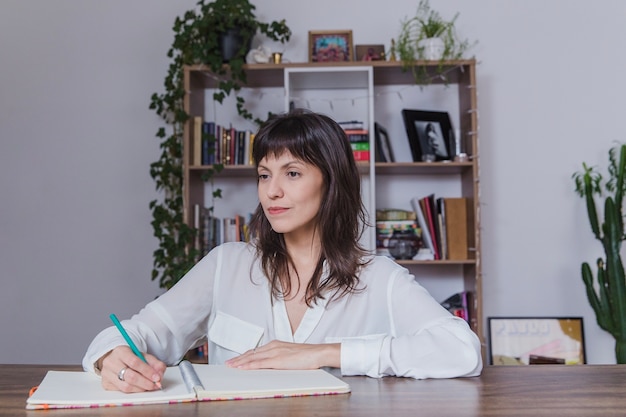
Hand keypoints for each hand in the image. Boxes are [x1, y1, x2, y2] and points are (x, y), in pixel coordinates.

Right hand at [99, 346, 165, 392]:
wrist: (115, 359)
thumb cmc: (130, 357)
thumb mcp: (143, 356)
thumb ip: (154, 363)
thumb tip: (160, 374)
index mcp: (121, 352)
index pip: (134, 362)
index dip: (147, 371)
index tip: (157, 377)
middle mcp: (111, 362)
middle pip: (130, 376)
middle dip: (145, 382)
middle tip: (155, 385)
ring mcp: (106, 374)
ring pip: (125, 386)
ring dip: (141, 389)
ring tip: (150, 387)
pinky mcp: (106, 384)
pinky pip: (121, 391)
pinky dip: (134, 391)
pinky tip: (140, 388)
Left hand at [225, 340, 339, 369]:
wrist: (317, 353)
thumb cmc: (307, 355)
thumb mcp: (290, 355)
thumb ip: (280, 358)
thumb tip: (272, 364)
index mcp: (276, 345)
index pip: (256, 351)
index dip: (245, 356)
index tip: (236, 359)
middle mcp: (273, 346)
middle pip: (251, 353)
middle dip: (238, 359)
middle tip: (228, 363)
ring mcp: (275, 352)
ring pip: (252, 357)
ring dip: (240, 362)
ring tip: (231, 366)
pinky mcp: (278, 360)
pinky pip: (260, 363)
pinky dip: (249, 365)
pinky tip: (242, 368)